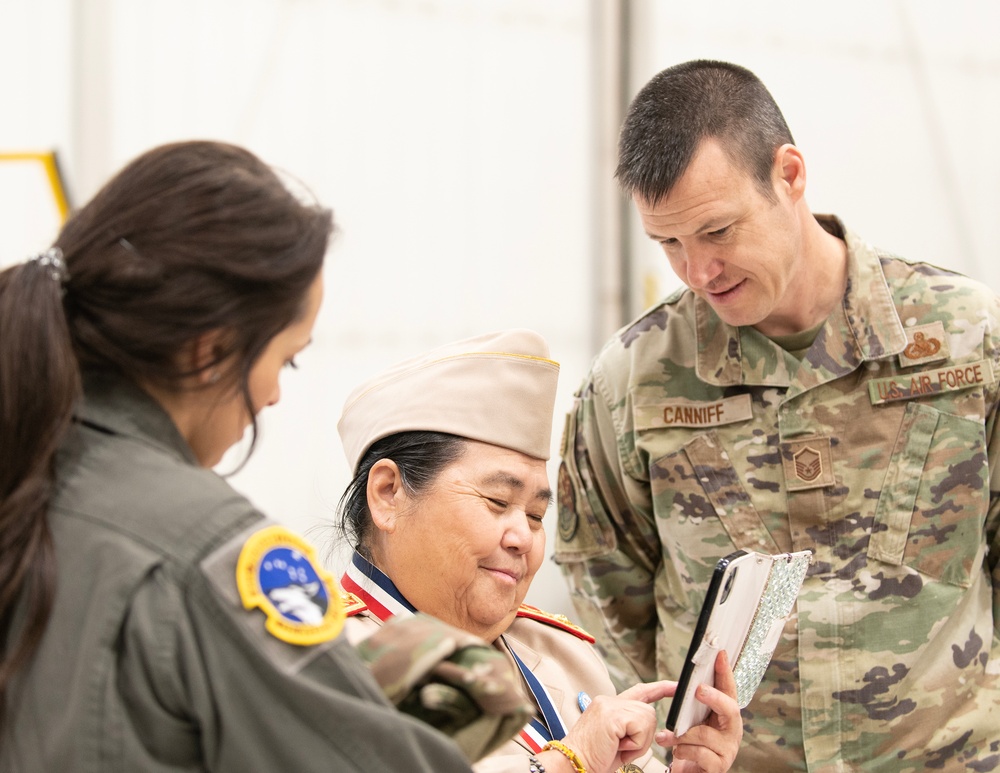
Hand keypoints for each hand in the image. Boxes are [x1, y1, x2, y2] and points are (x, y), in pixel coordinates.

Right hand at [539, 680, 677, 772]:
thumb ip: (629, 727)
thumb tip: (648, 726)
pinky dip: (634, 743)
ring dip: (638, 741)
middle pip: (648, 711)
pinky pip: (640, 726)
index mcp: (609, 705)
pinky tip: (617, 746)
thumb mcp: (615, 740)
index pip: (639, 691)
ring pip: (647, 718)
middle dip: (643, 736)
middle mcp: (609, 701)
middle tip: (623, 748)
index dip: (659, 688)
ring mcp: (610, 705)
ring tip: (617, 747)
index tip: (674, 686)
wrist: (572, 764)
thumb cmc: (592, 758)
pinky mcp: (612, 715)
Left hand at [656, 650, 742, 772]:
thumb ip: (689, 705)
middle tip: (698, 690)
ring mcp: (728, 751)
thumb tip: (679, 682)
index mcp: (724, 717)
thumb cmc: (689, 746)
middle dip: (714, 697)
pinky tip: (677, 753)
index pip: (729, 691)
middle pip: (731, 709)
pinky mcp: (719, 767)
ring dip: (682, 734)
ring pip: (706, 734)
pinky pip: (700, 753)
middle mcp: (731, 732)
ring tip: (666, 737)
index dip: (726, 673)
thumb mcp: (690, 723)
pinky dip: (682, 750)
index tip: (720, 654)